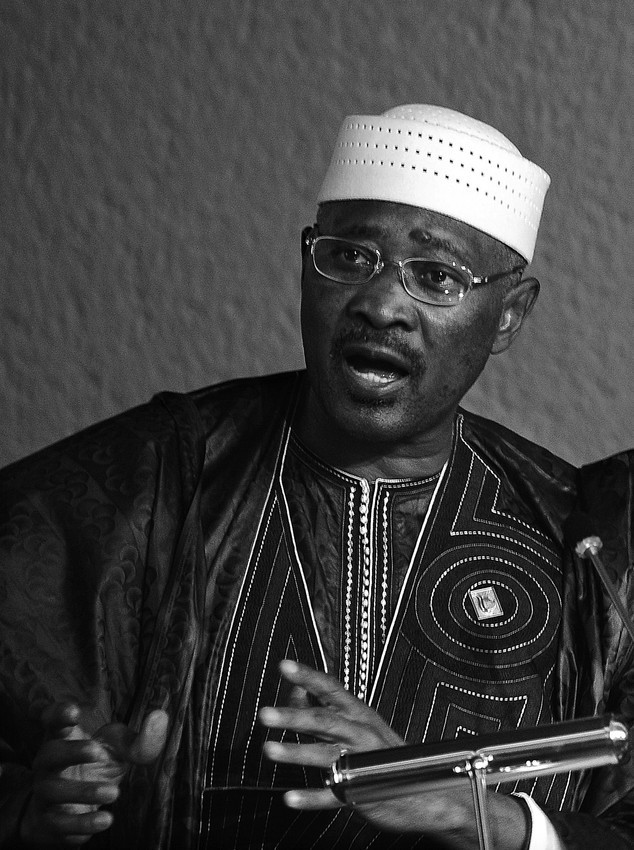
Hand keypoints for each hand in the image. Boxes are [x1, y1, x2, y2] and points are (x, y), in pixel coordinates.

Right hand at [19, 702, 167, 845]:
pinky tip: (106, 819)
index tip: (74, 711)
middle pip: (48, 754)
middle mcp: (48, 765)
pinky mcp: (49, 823)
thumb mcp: (120, 750)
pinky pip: (60, 824)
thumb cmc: (97, 767)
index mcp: (63, 738)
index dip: (59, 713)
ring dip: (83, 791)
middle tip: (98, 751)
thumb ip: (140, 738)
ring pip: (52, 791)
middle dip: (71, 751)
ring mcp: (44, 794)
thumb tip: (160, 716)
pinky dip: (83, 823)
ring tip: (115, 792)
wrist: (73, 812)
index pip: (53, 721)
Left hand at [259, 661, 527, 848]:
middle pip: (324, 721)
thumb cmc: (385, 753)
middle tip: (265, 714)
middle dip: (293, 716)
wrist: (429, 790)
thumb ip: (326, 709)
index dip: (307, 676)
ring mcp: (362, 763)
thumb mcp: (360, 723)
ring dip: (295, 752)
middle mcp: (361, 734)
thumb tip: (296, 692)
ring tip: (268, 750)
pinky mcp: (363, 792)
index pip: (330, 689)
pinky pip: (334, 796)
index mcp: (359, 714)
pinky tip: (289, 797)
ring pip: (326, 755)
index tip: (285, 665)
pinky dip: (311, 798)